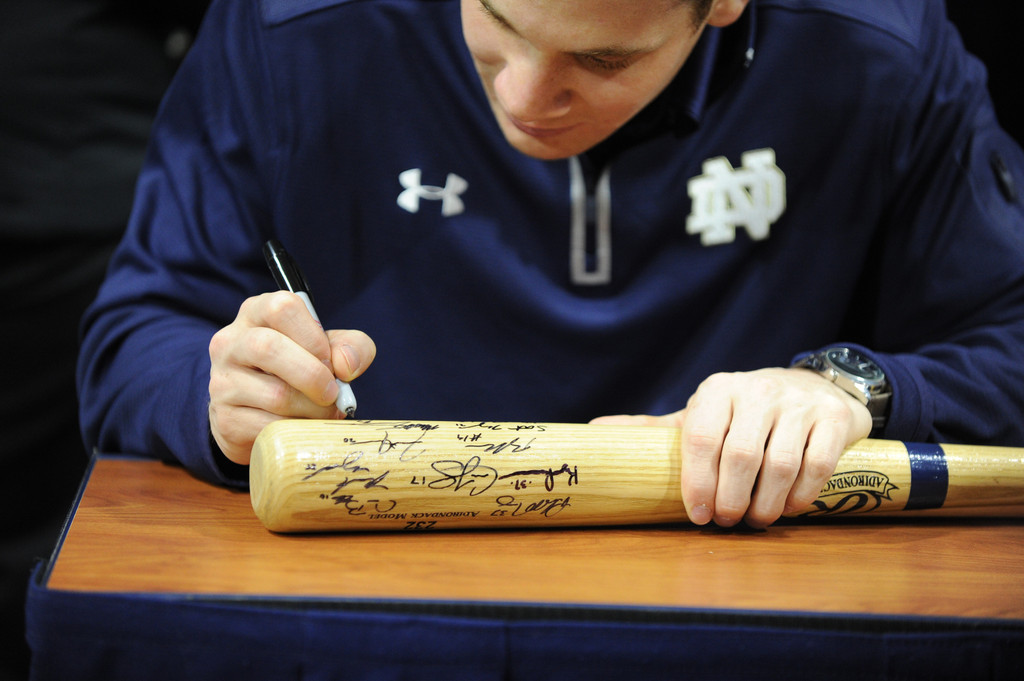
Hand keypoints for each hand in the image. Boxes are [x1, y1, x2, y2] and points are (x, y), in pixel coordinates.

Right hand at [208, 291, 375, 464]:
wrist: (260, 417)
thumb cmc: (298, 373)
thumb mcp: (328, 349)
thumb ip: (350, 346)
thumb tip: (346, 365)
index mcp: (256, 313)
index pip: (282, 308)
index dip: (313, 337)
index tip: (329, 360)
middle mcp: (231, 343)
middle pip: (269, 347)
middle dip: (313, 375)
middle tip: (332, 393)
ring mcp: (222, 382)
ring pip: (275, 395)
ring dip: (312, 409)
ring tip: (323, 413)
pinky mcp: (226, 420)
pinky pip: (270, 427)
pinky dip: (297, 431)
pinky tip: (302, 427)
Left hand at [591, 367, 872, 527]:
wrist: (811, 386)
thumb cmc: (743, 412)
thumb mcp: (701, 414)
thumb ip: (654, 429)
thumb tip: (593, 431)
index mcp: (717, 390)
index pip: (699, 437)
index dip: (696, 481)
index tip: (697, 515)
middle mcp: (756, 391)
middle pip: (740, 455)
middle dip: (730, 498)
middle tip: (726, 522)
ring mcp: (797, 403)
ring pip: (780, 463)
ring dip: (766, 503)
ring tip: (755, 520)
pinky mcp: (832, 418)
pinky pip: (817, 464)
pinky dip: (802, 495)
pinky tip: (789, 508)